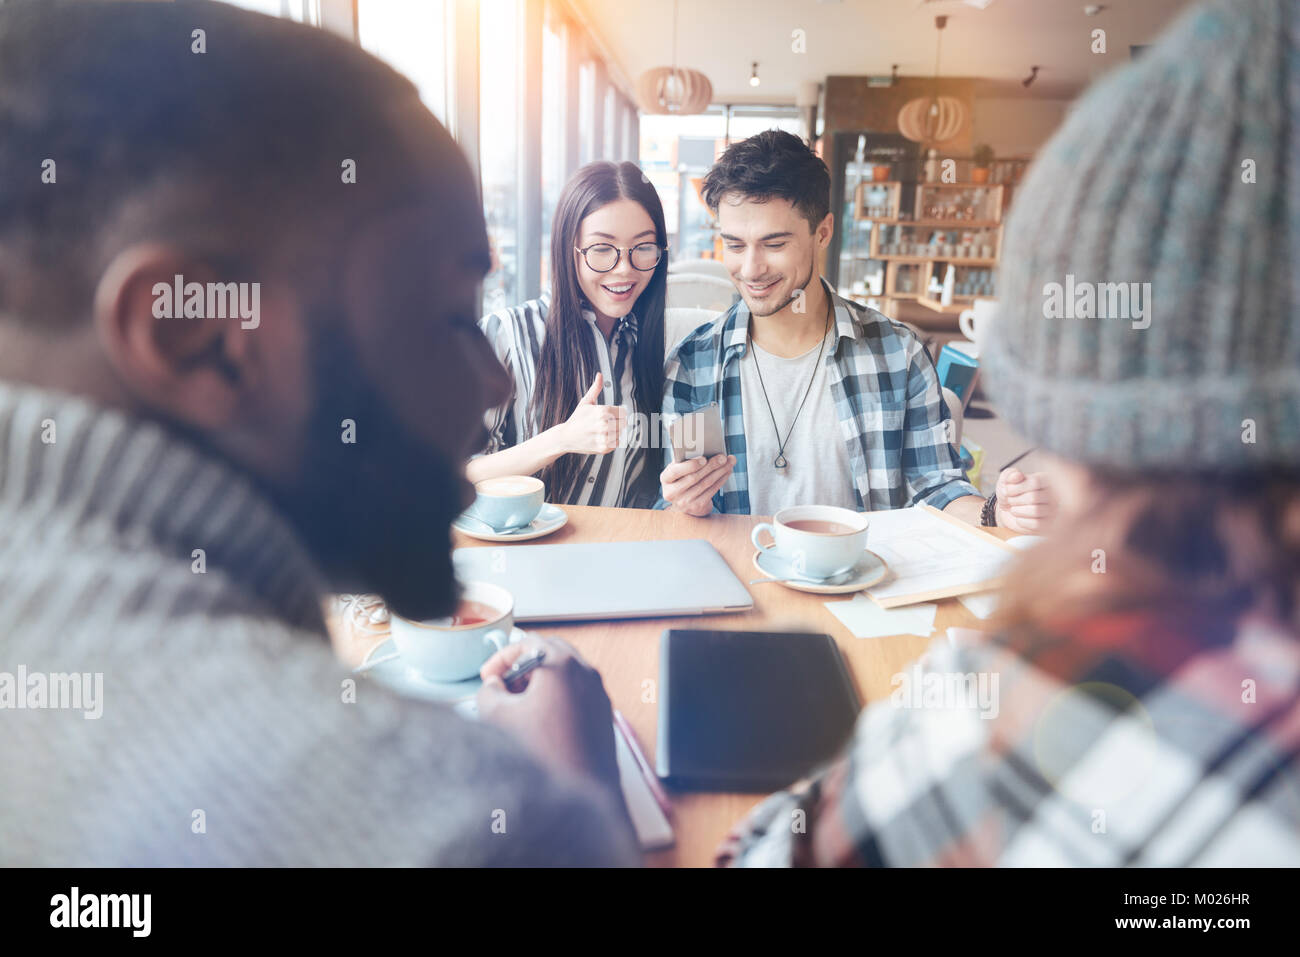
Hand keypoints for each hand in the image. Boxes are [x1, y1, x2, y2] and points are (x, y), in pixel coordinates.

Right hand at [477, 634, 620, 794]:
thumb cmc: (544, 753)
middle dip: (523, 666)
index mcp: (562, 665)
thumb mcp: (498, 716)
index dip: (502, 657)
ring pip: (565, 673)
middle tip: (504, 686)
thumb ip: (489, 690)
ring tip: (519, 706)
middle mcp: (586, 673)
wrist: (581, 794)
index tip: (489, 674)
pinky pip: (578, 693)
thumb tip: (493, 686)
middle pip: (550, 653)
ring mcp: (599, 693)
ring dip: (540, 682)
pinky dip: (557, 697)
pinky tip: (540, 721)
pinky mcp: (603, 714)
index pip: (528, 642)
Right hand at [560, 373, 626, 455]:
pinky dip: (612, 441)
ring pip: (621, 433)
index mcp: (603, 411)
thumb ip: (596, 388)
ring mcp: (605, 437)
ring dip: (615, 432)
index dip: (618, 413)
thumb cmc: (576, 419)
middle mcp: (605, 424)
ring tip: (602, 431)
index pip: (623, 412)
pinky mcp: (604, 448)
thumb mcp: (586, 402)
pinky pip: (617, 443)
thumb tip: (600, 375)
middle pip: (624, 423)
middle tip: (605, 423)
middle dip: (616, 422)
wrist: (565, 437)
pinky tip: (601, 437)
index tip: (612, 415)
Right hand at [660, 454, 734, 516]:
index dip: (690, 465)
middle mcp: (672, 492)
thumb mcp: (679, 470)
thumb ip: (685, 461)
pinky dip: (721, 479)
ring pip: (706, 483)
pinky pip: (712, 490)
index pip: (675, 471)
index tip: (704, 458)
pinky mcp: (697, 506)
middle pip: (694, 477)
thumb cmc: (683, 479)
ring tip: (729, 462)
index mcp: (666, 479)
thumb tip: (704, 448)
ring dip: (720, 471)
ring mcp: (684, 502)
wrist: (684, 502)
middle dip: (711, 465)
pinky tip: (727, 471)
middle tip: (723, 457)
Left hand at [994, 468, 1054, 532]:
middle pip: (1033, 497)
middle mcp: (1053, 494)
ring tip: (1014, 509)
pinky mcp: (1048, 524)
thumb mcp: (1006, 481)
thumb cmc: (1010, 494)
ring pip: (1035, 510)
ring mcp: (1052, 510)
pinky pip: (1036, 524)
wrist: (1008, 511)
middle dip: (1014, 500)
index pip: (1035, 482)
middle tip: (1010, 501)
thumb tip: (1017, 475)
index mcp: (1045, 479)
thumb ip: (1009, 475)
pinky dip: (1022, 521)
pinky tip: (1019, 518)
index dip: (1016, 488)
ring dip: (1017, 511)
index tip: (1007, 491)